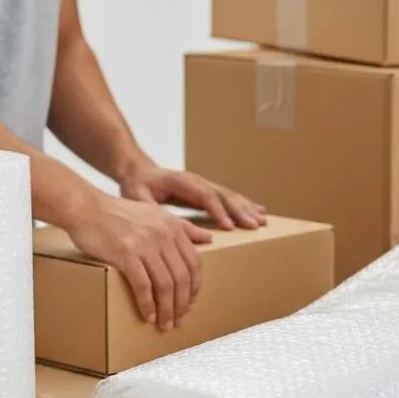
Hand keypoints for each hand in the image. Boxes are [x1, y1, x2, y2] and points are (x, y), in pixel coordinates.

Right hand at [67, 193, 212, 329]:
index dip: (194, 288)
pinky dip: (147, 304)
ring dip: (166, 309)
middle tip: (178, 320)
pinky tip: (147, 315)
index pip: (193, 264)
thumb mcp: (155, 213)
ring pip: (165, 285)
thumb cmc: (117, 213)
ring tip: (164, 324)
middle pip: (181, 278)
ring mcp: (145, 244)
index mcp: (172, 227)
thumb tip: (209, 239)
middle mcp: (163, 235)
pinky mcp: (125, 254)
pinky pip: (143, 286)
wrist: (85, 207)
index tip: (190, 304)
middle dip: (182, 304)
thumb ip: (182, 226)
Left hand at [120, 163, 265, 230]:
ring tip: (262, 220)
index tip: (230, 226)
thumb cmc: (136, 186)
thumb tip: (170, 225)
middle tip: (256, 225)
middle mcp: (196, 181)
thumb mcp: (138, 198)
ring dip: (246, 208)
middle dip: (240, 210)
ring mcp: (202, 185)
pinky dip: (244, 205)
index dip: (218, 211)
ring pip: (229, 195)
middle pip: (223, 194)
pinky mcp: (205, 191)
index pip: (205, 196)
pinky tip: (258, 210)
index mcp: (182, 182)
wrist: (137, 171)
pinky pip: (227, 198)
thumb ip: (155, 211)